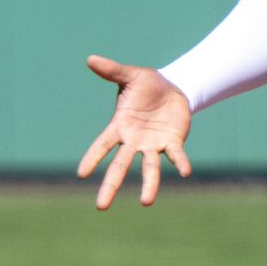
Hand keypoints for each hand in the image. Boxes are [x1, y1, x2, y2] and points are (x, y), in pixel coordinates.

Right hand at [77, 55, 192, 209]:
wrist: (174, 87)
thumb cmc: (147, 84)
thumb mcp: (130, 75)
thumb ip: (112, 71)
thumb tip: (91, 59)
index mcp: (120, 126)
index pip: (102, 145)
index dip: (93, 157)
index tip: (81, 173)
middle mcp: (134, 141)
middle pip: (119, 166)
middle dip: (110, 185)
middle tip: (101, 206)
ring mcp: (153, 144)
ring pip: (148, 168)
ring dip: (148, 184)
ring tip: (146, 202)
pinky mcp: (172, 142)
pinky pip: (175, 155)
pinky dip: (180, 163)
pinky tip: (185, 172)